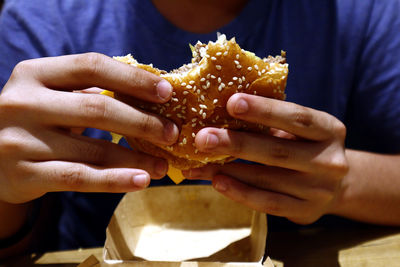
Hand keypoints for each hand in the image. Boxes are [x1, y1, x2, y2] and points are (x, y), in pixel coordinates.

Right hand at [0, 53, 177, 203]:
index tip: (166, 92)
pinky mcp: (23, 175)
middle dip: (143, 122)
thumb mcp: (52, 96)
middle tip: (172, 133)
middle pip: (98, 107)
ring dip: (136, 157)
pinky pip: (79, 177)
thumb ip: (89, 91)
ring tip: (163, 164)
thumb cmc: (35, 120)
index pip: (92, 66)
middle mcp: (23, 102)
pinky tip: (141, 180)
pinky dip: (115, 180)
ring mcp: (20, 140)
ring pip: (94, 148)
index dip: (133, 78)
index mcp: (35, 73)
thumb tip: (149, 96)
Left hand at [183, 93, 348, 223]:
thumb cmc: (304, 147)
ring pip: (267, 179)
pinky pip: (268, 203)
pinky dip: (240, 192)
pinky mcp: (306, 211)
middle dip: (236, 143)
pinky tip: (217, 182)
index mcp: (329, 130)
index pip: (296, 117)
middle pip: (277, 151)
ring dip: (228, 170)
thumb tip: (221, 110)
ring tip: (198, 164)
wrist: (334, 187)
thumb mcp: (298, 130)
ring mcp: (319, 190)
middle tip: (203, 137)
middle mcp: (330, 161)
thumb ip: (272, 121)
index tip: (232, 102)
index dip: (264, 110)